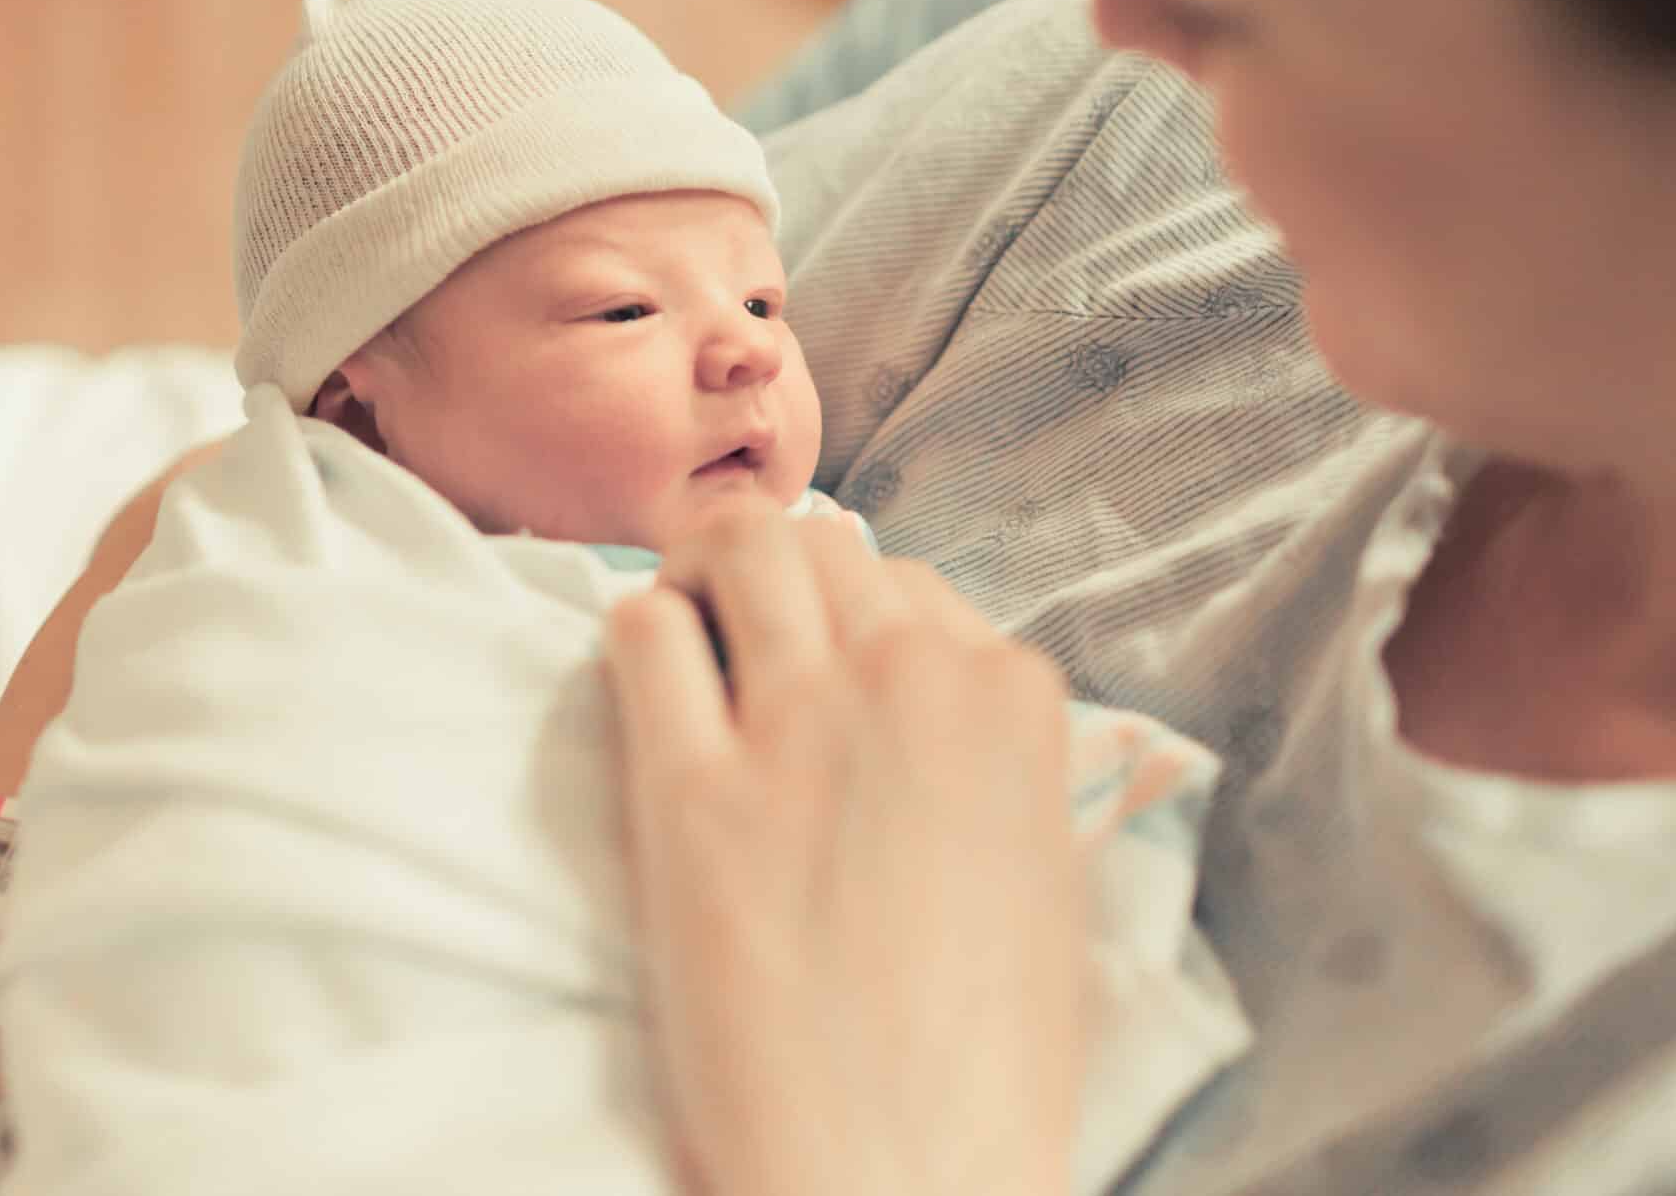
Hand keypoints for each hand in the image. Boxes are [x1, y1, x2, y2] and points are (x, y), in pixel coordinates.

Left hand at [605, 508, 1081, 1195]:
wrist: (906, 1172)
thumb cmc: (986, 1061)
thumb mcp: (1043, 878)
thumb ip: (995, 765)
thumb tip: (936, 725)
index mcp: (1014, 698)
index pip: (913, 584)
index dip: (856, 623)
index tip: (825, 667)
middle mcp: (912, 678)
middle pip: (821, 543)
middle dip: (772, 576)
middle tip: (735, 632)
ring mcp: (801, 722)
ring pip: (736, 544)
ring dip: (699, 575)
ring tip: (685, 634)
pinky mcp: (691, 788)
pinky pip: (641, 632)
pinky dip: (633, 635)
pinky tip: (641, 687)